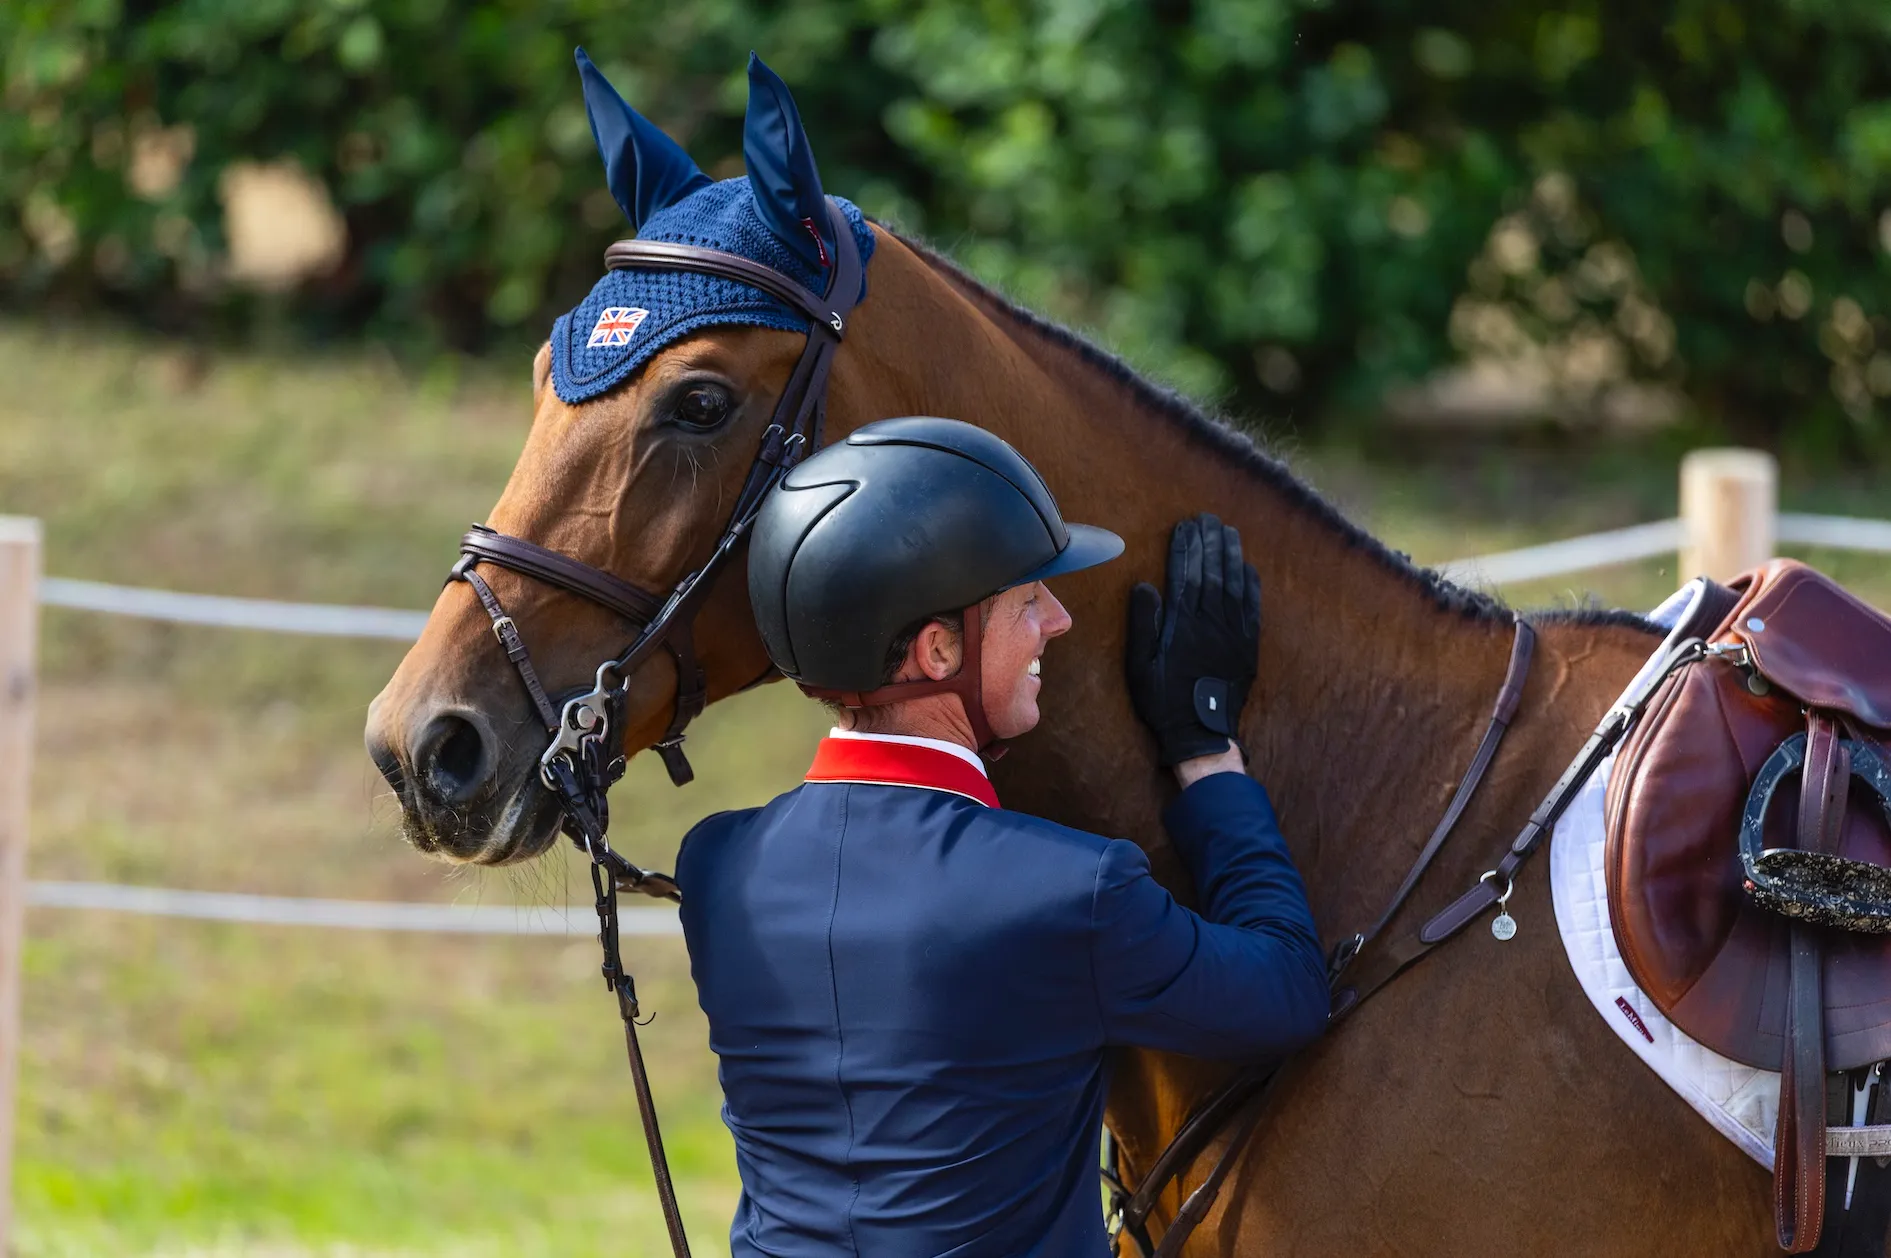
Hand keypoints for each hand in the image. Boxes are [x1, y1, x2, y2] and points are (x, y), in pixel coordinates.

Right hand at [1125, 514, 1260, 767]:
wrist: (1201, 733)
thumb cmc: (1163, 700)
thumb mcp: (1139, 665)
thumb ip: (1143, 623)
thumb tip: (1145, 585)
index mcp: (1182, 624)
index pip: (1185, 574)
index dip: (1185, 547)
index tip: (1184, 525)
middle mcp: (1211, 622)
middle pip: (1211, 572)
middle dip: (1209, 542)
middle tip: (1207, 518)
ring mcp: (1233, 632)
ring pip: (1234, 583)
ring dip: (1230, 554)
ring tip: (1227, 531)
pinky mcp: (1248, 645)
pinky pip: (1252, 607)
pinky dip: (1250, 583)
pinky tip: (1247, 566)